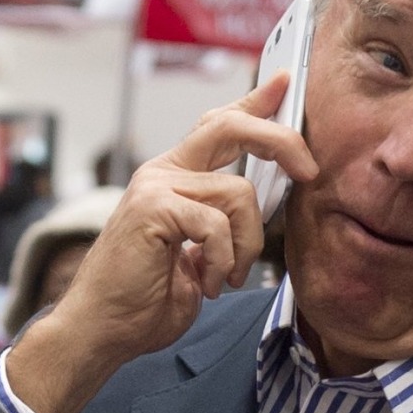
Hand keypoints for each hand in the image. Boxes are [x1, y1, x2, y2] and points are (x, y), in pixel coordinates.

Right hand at [7, 76, 317, 412]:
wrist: (103, 329)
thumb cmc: (147, 300)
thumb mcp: (199, 256)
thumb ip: (223, 225)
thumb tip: (261, 207)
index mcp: (175, 178)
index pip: (219, 126)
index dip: (256, 103)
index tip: (286, 83)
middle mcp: (164, 172)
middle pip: (230, 127)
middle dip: (279, 140)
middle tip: (308, 172)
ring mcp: (155, 187)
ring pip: (239, 193)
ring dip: (247, 246)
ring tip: (225, 278)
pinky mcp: (152, 208)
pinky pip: (216, 224)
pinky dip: (222, 262)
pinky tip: (206, 284)